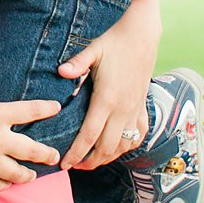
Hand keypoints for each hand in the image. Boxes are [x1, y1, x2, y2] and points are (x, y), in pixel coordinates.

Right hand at [0, 40, 60, 190]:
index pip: (30, 111)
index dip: (46, 109)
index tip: (56, 107)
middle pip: (31, 151)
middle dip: (46, 154)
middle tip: (55, 155)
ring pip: (15, 173)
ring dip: (27, 174)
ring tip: (32, 174)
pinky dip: (3, 184)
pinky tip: (6, 182)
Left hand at [59, 0, 162, 167]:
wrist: (143, 35)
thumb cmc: (115, 42)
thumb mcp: (93, 50)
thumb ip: (76, 64)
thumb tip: (60, 72)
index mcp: (107, 99)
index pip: (89, 135)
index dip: (77, 153)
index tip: (65, 164)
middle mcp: (123, 109)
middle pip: (106, 147)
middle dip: (90, 161)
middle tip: (75, 166)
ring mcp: (135, 110)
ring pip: (123, 145)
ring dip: (108, 157)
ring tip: (93, 161)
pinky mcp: (143, 107)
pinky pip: (138, 135)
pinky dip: (128, 146)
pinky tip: (118, 148)